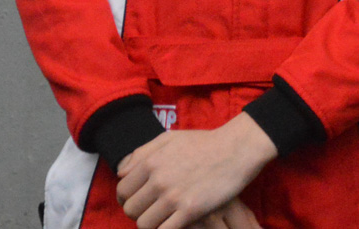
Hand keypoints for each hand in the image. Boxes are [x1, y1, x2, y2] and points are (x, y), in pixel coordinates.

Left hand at [116, 113, 278, 228]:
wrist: (237, 149)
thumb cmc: (204, 142)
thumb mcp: (170, 138)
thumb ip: (141, 153)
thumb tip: (120, 172)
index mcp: (150, 162)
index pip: (122, 190)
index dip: (127, 197)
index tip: (139, 199)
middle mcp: (158, 180)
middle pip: (130, 209)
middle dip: (139, 211)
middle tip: (152, 208)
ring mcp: (174, 197)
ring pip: (144, 224)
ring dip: (151, 222)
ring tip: (163, 217)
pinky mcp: (190, 211)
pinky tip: (174, 222)